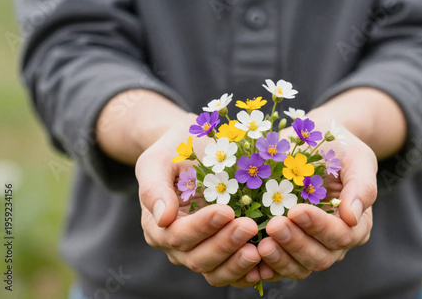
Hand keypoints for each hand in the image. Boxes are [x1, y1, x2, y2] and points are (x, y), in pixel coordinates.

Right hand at [136, 118, 262, 286]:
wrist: (195, 148)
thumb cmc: (175, 150)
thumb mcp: (158, 161)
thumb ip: (154, 188)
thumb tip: (164, 219)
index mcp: (158, 226)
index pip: (178, 235)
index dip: (202, 227)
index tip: (226, 211)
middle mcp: (177, 246)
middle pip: (198, 258)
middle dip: (224, 244)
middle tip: (250, 226)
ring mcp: (200, 252)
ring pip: (215, 272)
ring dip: (238, 263)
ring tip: (259, 249)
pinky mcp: (223, 254)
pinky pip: (233, 273)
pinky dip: (249, 273)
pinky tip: (266, 265)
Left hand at [257, 125, 376, 280]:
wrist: (315, 147)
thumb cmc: (339, 151)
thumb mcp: (357, 159)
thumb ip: (361, 186)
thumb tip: (352, 216)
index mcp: (357, 224)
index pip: (340, 234)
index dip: (318, 226)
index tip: (296, 210)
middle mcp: (336, 242)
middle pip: (320, 257)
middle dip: (296, 243)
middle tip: (274, 226)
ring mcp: (311, 248)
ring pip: (299, 267)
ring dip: (280, 258)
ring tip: (261, 245)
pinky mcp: (289, 249)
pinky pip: (279, 266)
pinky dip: (266, 267)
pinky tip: (252, 261)